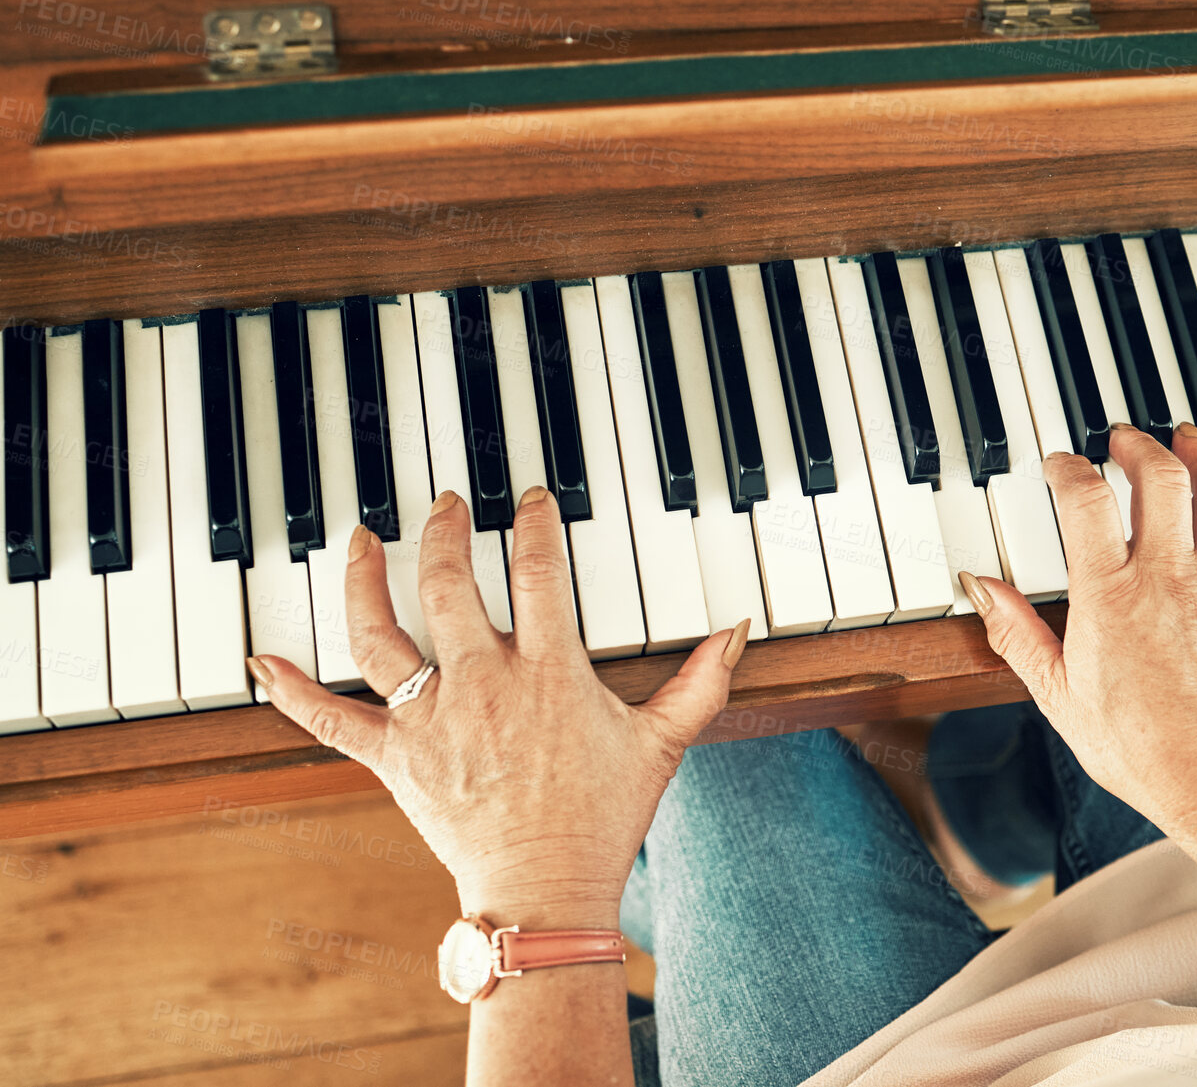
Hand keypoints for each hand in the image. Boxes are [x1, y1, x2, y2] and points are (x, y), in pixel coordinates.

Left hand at [251, 486, 749, 924]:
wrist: (546, 891)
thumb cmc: (604, 819)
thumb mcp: (663, 744)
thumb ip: (701, 682)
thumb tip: (737, 629)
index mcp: (549, 674)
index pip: (538, 574)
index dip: (536, 526)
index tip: (532, 502)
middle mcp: (483, 685)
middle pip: (448, 584)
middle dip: (443, 533)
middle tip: (445, 505)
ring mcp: (432, 720)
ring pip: (381, 633)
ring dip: (363, 579)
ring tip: (361, 539)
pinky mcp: (396, 758)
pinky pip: (331, 720)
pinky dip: (290, 691)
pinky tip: (261, 661)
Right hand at [962, 423, 1196, 828]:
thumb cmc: (1131, 743)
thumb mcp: (1054, 691)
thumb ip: (1016, 632)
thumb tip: (982, 588)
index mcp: (1109, 593)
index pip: (1086, 498)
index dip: (1068, 468)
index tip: (1060, 464)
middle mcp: (1167, 576)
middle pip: (1161, 476)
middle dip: (1139, 445)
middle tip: (1123, 439)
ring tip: (1185, 442)